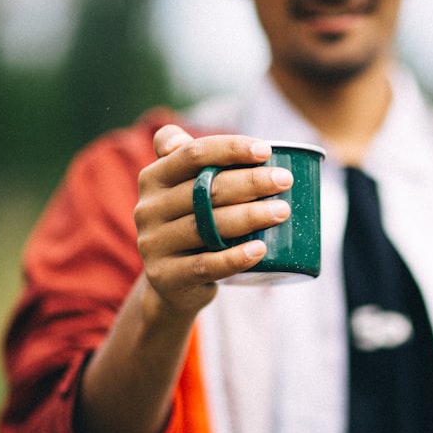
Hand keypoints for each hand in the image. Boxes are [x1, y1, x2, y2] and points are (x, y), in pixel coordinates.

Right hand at [134, 125, 293, 314]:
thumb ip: (206, 162)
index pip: (192, 154)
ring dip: (250, 216)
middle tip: (285, 181)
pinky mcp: (166, 276)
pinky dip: (235, 257)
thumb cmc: (193, 225)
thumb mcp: (189, 191)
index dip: (230, 149)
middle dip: (250, 182)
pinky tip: (260, 249)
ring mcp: (153, 244)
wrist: (173, 284)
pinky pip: (205, 265)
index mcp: (153, 178)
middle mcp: (147, 208)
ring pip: (207, 226)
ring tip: (282, 211)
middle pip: (205, 189)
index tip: (267, 151)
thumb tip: (259, 147)